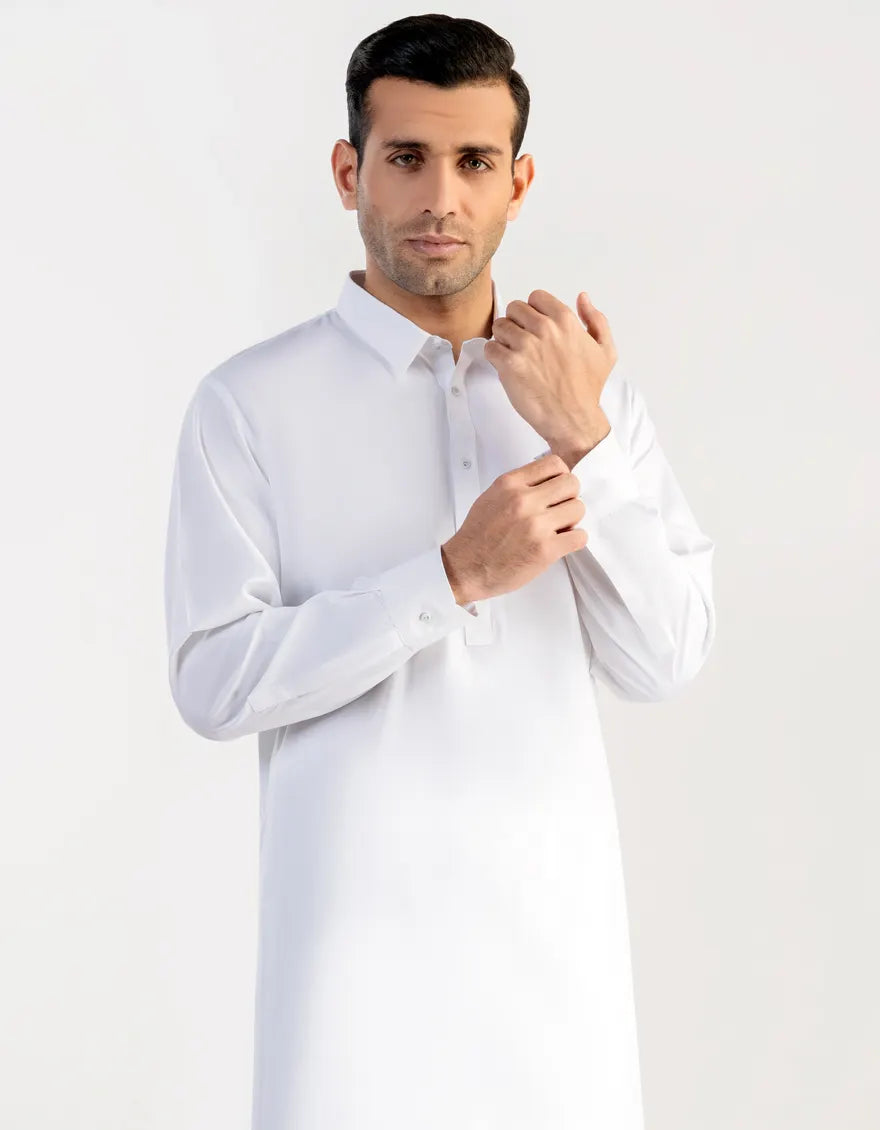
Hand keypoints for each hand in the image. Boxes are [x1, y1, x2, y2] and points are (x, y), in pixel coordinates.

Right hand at [441, 452, 586, 603]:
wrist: (464, 568)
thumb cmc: (477, 537)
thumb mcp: (492, 496)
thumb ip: (519, 486)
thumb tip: (547, 481)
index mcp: (510, 484)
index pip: (555, 464)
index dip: (560, 477)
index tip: (555, 490)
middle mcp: (523, 501)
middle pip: (571, 483)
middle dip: (569, 497)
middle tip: (558, 511)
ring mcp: (536, 525)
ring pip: (578, 508)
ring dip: (572, 520)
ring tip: (557, 530)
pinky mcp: (545, 549)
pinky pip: (580, 536)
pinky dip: (574, 540)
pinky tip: (560, 544)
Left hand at [483, 289, 615, 450]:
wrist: (573, 419)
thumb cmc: (588, 388)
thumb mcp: (605, 350)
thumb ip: (596, 320)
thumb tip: (582, 298)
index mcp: (565, 320)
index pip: (535, 298)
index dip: (533, 312)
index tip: (535, 328)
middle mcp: (544, 329)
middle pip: (514, 309)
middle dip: (516, 324)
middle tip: (522, 343)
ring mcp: (525, 346)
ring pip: (499, 326)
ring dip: (503, 339)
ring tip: (515, 356)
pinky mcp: (509, 364)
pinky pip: (490, 348)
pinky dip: (494, 357)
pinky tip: (507, 367)